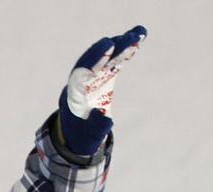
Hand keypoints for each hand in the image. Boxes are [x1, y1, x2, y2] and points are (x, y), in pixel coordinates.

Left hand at [58, 26, 146, 156]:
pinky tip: (138, 40)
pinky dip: (124, 52)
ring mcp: (92, 78)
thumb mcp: (89, 136)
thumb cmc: (82, 137)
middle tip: (128, 36)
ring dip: (120, 45)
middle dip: (110, 48)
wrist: (78, 136)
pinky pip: (113, 62)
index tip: (108, 46)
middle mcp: (81, 82)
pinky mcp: (102, 77)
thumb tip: (106, 117)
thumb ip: (97, 127)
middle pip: (94, 60)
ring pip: (104, 58)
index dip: (94, 58)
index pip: (81, 72)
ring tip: (139, 33)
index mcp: (73, 95)